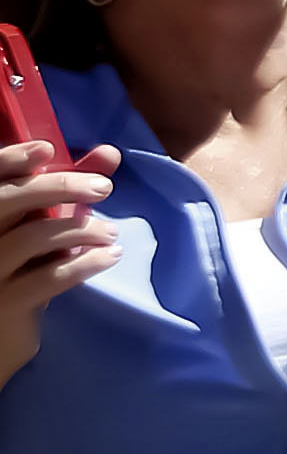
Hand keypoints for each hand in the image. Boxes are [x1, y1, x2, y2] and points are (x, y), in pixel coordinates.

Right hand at [0, 140, 122, 375]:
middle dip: (59, 186)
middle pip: (7, 202)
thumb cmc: (16, 276)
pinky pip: (49, 277)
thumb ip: (62, 195)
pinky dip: (86, 263)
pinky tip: (109, 256)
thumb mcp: (35, 233)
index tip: (46, 148)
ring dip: (82, 229)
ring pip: (32, 237)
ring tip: (110, 233)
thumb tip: (109, 153)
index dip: (8, 159)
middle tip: (103, 187)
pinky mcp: (5, 305)